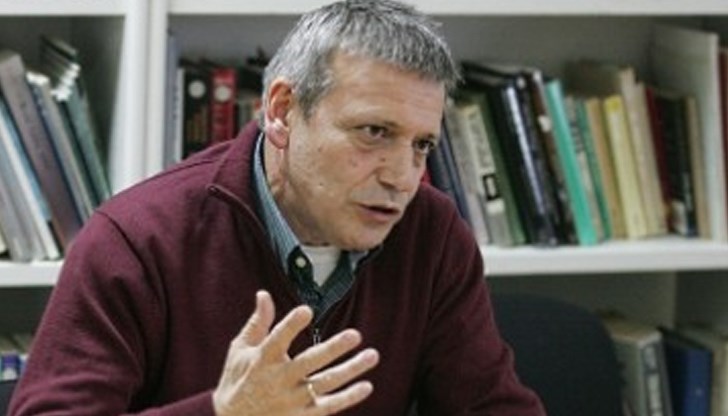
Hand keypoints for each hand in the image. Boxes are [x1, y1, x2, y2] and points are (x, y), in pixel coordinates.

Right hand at [212, 290, 379, 415]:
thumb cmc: (237, 380)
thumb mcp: (240, 349)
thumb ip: (258, 323)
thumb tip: (264, 294)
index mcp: (262, 359)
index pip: (277, 339)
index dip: (291, 324)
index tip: (307, 310)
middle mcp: (278, 379)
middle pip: (309, 362)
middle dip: (334, 348)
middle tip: (355, 335)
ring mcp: (291, 400)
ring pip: (325, 383)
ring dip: (351, 370)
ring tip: (372, 355)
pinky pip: (328, 407)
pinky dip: (348, 397)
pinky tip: (365, 385)